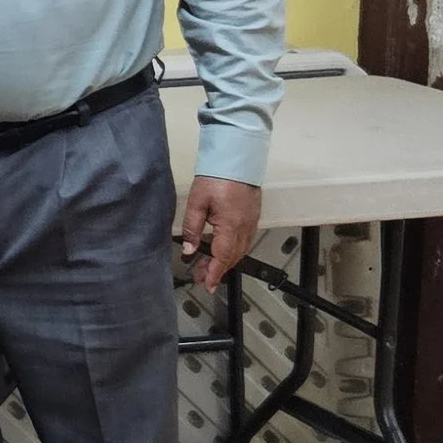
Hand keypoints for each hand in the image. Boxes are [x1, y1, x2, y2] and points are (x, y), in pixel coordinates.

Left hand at [179, 175, 261, 293]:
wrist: (238, 158)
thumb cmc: (216, 177)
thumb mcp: (197, 202)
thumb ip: (192, 228)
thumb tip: (189, 249)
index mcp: (231, 226)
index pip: (223, 257)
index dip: (214, 273)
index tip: (206, 285)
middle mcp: (245, 227)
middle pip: (232, 257)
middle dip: (217, 269)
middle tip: (200, 277)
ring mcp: (252, 222)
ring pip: (240, 250)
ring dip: (225, 261)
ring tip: (207, 266)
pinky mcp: (253, 216)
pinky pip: (244, 240)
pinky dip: (233, 250)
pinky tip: (221, 250)